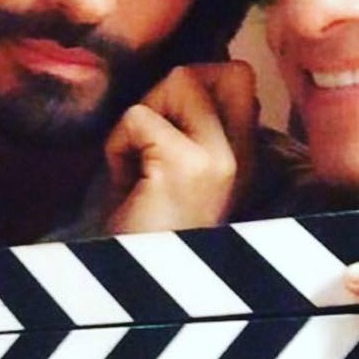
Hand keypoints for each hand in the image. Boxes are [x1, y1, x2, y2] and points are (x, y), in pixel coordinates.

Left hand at [102, 62, 257, 233]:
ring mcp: (218, 159)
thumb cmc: (141, 225)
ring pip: (179, 79)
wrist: (132, 290)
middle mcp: (240, 154)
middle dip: (167, 90)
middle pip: (214, 68)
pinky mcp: (186, 165)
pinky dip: (116, 144)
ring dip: (139, 116)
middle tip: (147, 141)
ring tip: (137, 164)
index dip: (195, 78)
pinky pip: (137, 116)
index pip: (239, 75)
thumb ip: (185, 123)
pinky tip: (125, 182)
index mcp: (242, 154)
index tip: (165, 119)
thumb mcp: (173, 168)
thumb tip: (177, 74)